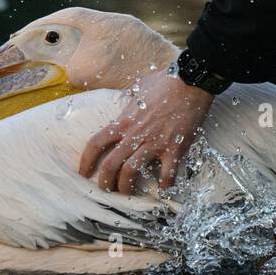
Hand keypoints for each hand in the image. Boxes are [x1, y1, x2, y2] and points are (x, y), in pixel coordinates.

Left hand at [78, 68, 214, 194]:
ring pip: (131, 172)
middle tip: (106, 189)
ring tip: (128, 192)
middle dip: (105, 182)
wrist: (191, 82)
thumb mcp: (139, 88)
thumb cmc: (165, 82)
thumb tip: (129, 99)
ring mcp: (154, 143)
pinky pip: (167, 174)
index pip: (96, 143)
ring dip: (127, 187)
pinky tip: (163, 188)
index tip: (83, 172)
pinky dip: (165, 185)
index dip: (86, 161)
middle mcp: (135, 134)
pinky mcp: (174, 148)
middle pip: (110, 165)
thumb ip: (130, 99)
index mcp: (124, 121)